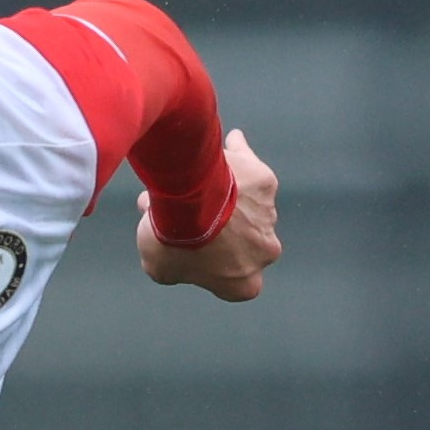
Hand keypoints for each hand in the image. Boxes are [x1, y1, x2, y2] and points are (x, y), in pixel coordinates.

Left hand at [138, 126, 280, 298]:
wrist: (190, 198)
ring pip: (245, 205)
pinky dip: (238, 158)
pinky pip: (251, 168)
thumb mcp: (160, 268)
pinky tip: (224, 146)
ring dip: (222, 197)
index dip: (216, 268)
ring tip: (188, 183)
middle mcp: (266, 251)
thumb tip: (168, 252)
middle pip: (242, 242)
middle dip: (218, 230)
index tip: (198, 254)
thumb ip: (171, 267)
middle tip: (188, 217)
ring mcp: (269, 215)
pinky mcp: (267, 182)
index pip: (238, 283)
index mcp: (245, 281)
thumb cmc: (174, 239)